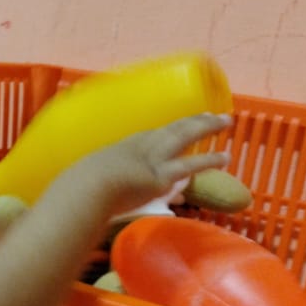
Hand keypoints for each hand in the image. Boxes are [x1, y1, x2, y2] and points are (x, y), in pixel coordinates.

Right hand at [81, 112, 231, 217]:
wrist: (86, 189)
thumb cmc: (79, 186)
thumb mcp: (88, 176)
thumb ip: (98, 181)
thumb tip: (93, 191)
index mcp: (124, 146)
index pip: (152, 134)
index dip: (169, 128)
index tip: (180, 124)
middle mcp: (142, 145)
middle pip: (173, 127)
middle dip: (193, 120)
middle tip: (211, 114)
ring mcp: (154, 159)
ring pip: (186, 136)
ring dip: (206, 127)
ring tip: (225, 121)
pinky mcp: (163, 176)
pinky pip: (192, 164)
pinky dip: (210, 159)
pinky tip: (225, 157)